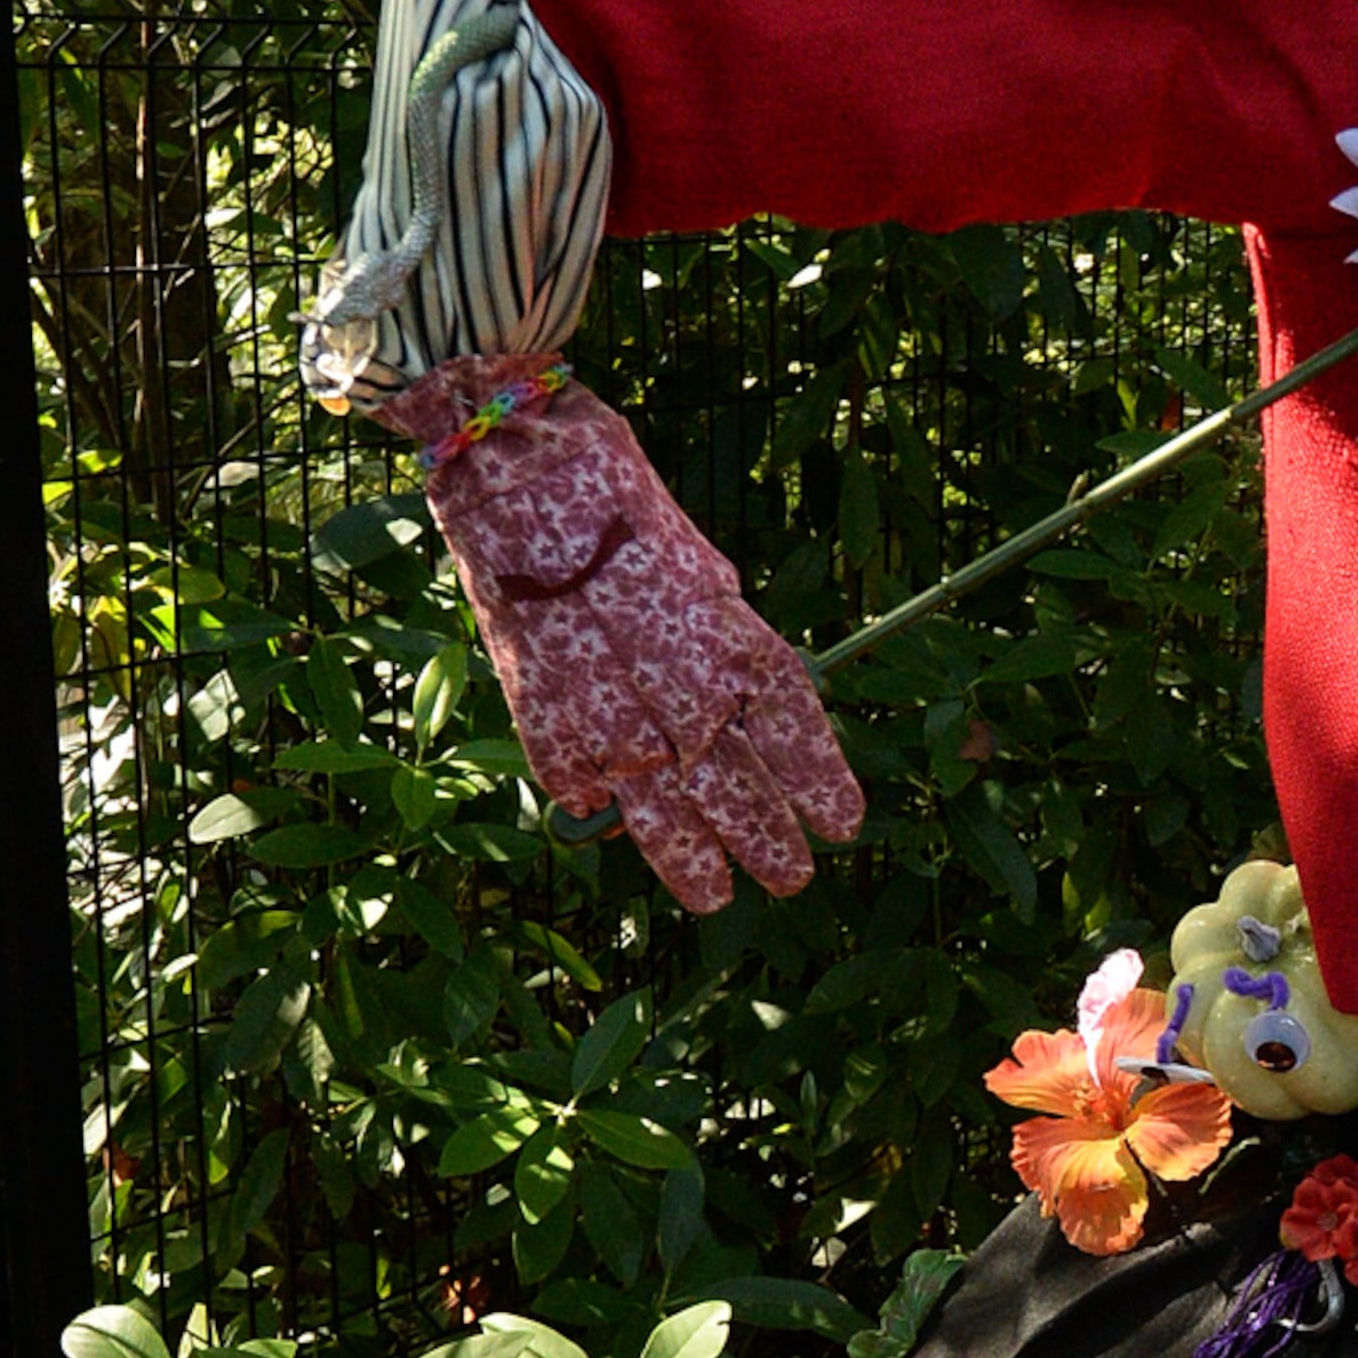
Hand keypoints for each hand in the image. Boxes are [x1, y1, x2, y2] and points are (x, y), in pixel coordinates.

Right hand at [383, 370, 863, 910]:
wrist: (515, 460)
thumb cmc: (617, 500)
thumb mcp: (698, 568)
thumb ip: (722, 642)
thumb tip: (746, 707)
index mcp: (725, 633)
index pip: (789, 724)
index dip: (818, 779)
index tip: (843, 825)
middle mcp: (674, 678)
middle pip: (734, 779)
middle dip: (767, 836)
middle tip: (793, 878)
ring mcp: (604, 700)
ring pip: (659, 803)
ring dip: (692, 856)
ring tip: (718, 896)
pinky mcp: (541, 707)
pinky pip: (576, 776)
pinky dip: (592, 800)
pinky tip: (606, 819)